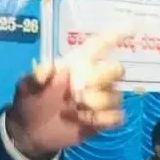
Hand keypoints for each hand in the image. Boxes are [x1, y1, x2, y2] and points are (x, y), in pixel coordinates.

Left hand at [5, 32, 126, 159]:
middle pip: (116, 69)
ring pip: (115, 95)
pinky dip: (102, 119)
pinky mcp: (103, 120)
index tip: (133, 26)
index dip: (115, 35)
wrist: (31, 132)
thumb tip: (61, 69)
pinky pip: (117, 116)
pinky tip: (85, 120)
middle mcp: (93, 78)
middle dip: (100, 79)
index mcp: (76, 64)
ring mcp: (100, 99)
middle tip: (76, 93)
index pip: (99, 45)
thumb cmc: (30, 102)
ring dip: (94, 104)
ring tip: (74, 110)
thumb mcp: (26, 86)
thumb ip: (39, 75)